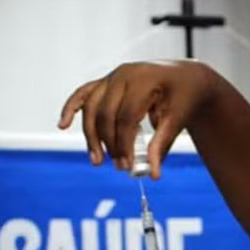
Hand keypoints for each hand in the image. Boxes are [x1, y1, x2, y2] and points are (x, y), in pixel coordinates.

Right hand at [58, 60, 216, 175]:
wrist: (186, 77)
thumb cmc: (185, 97)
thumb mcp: (178, 120)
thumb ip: (162, 146)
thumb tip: (152, 175)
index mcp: (143, 80)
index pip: (126, 117)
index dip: (124, 144)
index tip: (128, 166)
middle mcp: (123, 75)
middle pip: (105, 113)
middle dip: (109, 143)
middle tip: (118, 167)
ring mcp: (113, 76)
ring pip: (91, 107)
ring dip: (91, 135)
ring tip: (96, 160)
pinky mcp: (107, 82)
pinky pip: (84, 93)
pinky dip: (71, 108)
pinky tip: (62, 125)